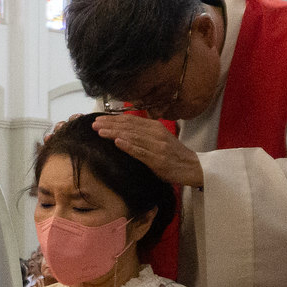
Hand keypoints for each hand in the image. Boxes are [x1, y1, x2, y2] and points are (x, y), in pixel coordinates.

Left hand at [89, 116, 204, 186]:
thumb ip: (143, 134)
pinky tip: (118, 142)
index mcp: (154, 127)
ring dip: (115, 133)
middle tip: (94, 125)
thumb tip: (122, 131)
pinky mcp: (158, 159)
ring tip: (100, 132)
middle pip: (129, 126)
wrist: (192, 167)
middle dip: (109, 125)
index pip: (130, 120)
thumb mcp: (158, 139)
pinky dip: (129, 146)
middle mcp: (155, 133)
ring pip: (132, 136)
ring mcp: (157, 146)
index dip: (113, 119)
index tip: (98, 120)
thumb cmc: (173, 155)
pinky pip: (141, 151)